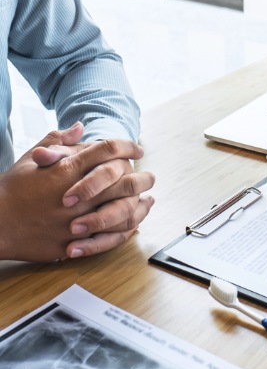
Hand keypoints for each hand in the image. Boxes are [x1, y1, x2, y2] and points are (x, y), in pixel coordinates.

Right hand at [0, 125, 153, 260]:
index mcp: (67, 169)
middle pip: (124, 181)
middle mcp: (78, 194)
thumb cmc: (12, 190)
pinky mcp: (76, 242)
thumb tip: (80, 126)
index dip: (127, 147)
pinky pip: (111, 237)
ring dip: (140, 206)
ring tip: (148, 201)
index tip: (137, 149)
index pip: (108, 150)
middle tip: (151, 177)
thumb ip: (58, 140)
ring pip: (123, 211)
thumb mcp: (31, 158)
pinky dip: (126, 231)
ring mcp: (78, 220)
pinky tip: (134, 225)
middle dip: (143, 178)